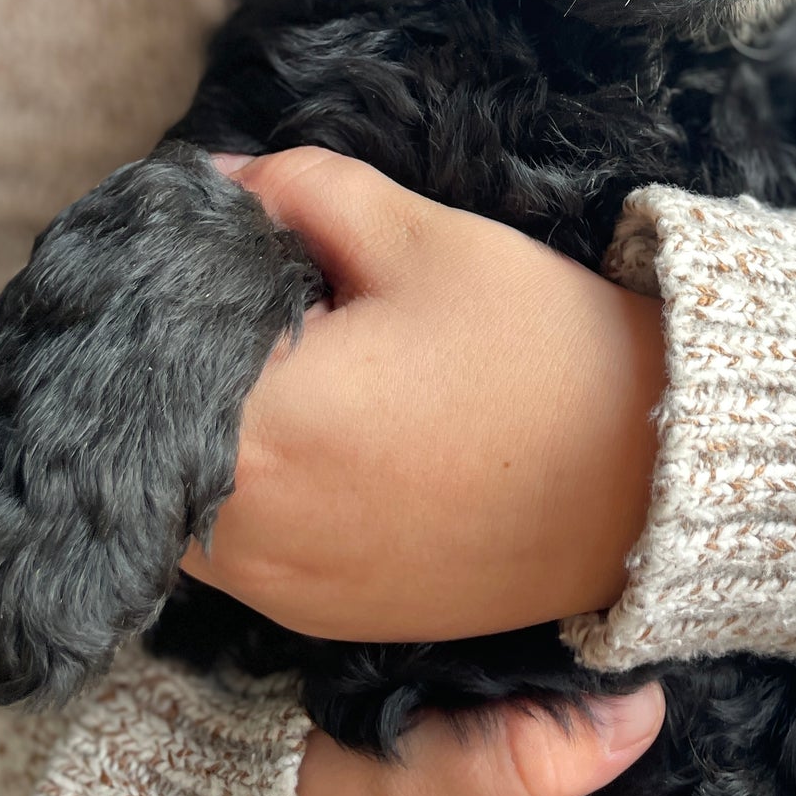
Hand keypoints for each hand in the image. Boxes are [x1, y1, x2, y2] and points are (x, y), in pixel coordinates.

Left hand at [182, 147, 666, 641]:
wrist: (656, 481)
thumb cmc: (543, 350)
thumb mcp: (424, 238)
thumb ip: (301, 190)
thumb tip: (215, 178)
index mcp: (265, 425)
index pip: (139, 348)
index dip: (158, 288)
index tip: (201, 250)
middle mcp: (252, 529)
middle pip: (142, 431)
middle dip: (175, 361)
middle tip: (247, 301)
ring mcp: (283, 588)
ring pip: (175, 498)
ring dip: (202, 433)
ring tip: (285, 371)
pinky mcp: (322, 617)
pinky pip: (234, 549)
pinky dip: (246, 490)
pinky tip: (317, 439)